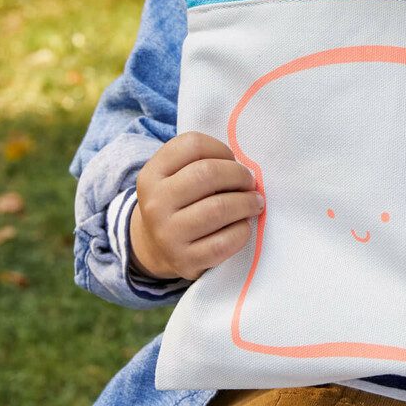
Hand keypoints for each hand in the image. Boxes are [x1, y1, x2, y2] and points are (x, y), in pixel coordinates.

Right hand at [129, 132, 264, 280]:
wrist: (156, 246)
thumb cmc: (179, 202)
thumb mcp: (176, 176)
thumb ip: (203, 161)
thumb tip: (244, 168)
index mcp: (152, 175)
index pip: (192, 145)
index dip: (221, 149)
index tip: (231, 160)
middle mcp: (155, 204)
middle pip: (207, 173)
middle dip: (239, 175)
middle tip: (249, 183)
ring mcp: (168, 234)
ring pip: (218, 208)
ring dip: (247, 202)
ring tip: (254, 203)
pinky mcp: (185, 260)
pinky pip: (224, 242)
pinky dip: (242, 231)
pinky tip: (243, 225)